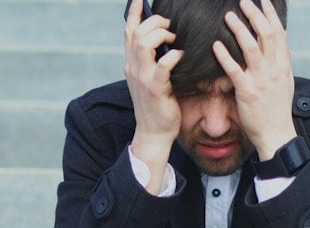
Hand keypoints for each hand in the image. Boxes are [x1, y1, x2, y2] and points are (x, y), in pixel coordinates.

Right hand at [123, 0, 184, 189]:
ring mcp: (142, 78)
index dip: (135, 12)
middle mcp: (133, 67)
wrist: (153, 132)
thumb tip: (167, 41)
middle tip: (171, 26)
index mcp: (131, 63)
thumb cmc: (157, 104)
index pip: (128, 31)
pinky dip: (171, 57)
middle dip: (155, 22)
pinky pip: (161, 66)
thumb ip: (153, 59)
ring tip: (175, 39)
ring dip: (161, 35)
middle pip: (136, 32)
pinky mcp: (154, 89)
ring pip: (143, 43)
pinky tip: (180, 55)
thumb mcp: (150, 78)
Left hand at [212, 0, 297, 160]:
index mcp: (284, 65)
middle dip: (255, 15)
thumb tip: (283, 45)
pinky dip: (225, 56)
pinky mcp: (247, 92)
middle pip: (266, 35)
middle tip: (244, 1)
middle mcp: (274, 69)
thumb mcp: (286, 83)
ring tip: (229, 16)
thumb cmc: (278, 110)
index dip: (271, 15)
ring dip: (239, 29)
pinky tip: (216, 45)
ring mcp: (261, 80)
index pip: (279, 33)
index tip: (264, 1)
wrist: (276, 135)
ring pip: (251, 48)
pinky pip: (235, 70)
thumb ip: (283, 63)